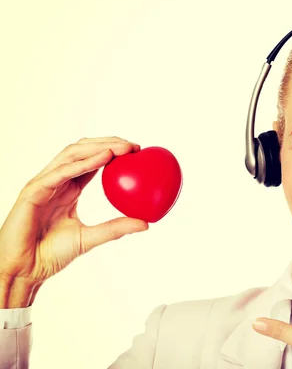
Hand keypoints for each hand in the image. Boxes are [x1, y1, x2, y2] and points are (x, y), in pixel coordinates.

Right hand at [0, 137, 148, 307]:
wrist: (24, 269)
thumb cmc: (51, 255)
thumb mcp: (91, 238)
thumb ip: (116, 228)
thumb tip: (146, 223)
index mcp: (69, 189)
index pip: (92, 161)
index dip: (113, 152)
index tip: (137, 152)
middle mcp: (57, 182)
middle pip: (82, 151)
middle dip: (108, 143)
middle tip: (134, 146)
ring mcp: (44, 184)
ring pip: (72, 155)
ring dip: (98, 147)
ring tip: (123, 147)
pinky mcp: (33, 190)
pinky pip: (61, 172)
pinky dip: (84, 163)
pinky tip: (104, 158)